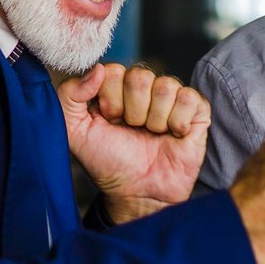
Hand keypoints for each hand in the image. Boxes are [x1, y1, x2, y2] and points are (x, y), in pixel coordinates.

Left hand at [58, 63, 209, 223]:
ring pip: (165, 87)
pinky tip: (173, 136)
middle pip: (140, 76)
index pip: (113, 70)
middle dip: (132, 112)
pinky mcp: (196, 111)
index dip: (109, 99)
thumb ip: (68, 95)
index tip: (109, 121)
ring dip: (154, 120)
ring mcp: (171, 98)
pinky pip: (188, 98)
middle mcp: (145, 89)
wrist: (137, 194)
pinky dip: (177, 122)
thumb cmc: (108, 163)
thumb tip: (97, 69)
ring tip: (152, 135)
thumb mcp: (74, 132)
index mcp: (116, 87)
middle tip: (132, 130)